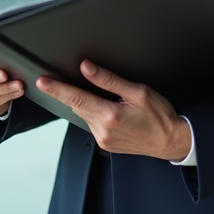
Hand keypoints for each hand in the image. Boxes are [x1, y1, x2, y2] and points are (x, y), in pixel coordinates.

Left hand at [37, 60, 191, 161]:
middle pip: (77, 105)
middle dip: (71, 92)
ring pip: (84, 114)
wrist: (171, 141)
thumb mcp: (138, 91)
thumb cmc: (159, 116)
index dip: (57, 89)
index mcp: (110, 116)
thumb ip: (109, 80)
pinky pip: (92, 123)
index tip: (42, 82)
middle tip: (70, 79)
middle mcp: (103, 130)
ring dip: (86, 102)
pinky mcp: (105, 144)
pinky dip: (94, 112)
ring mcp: (103, 139)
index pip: (76, 98)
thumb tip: (87, 68)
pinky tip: (109, 109)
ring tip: (106, 97)